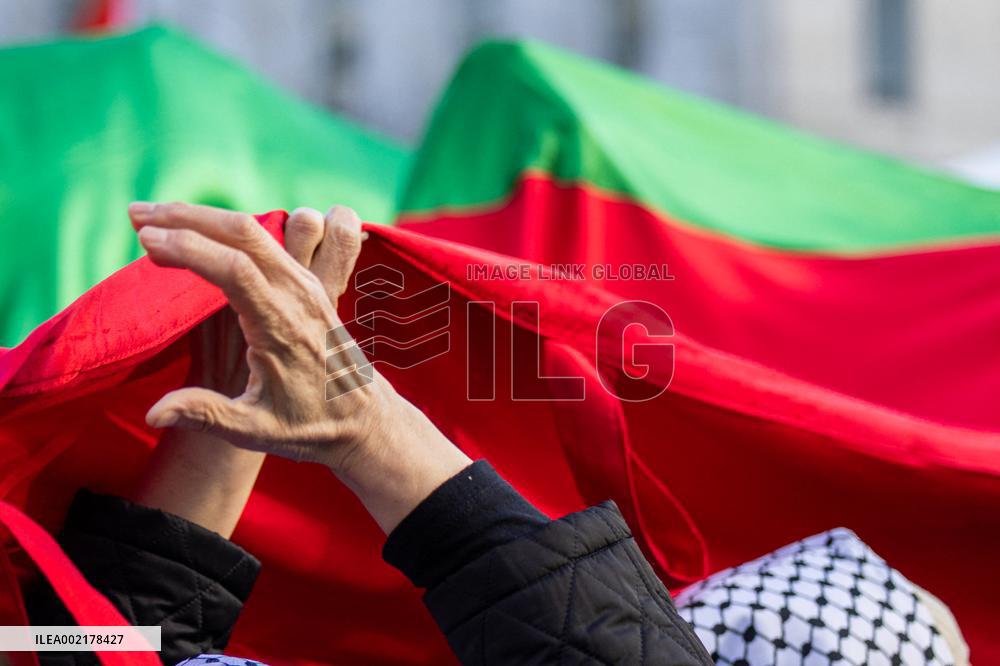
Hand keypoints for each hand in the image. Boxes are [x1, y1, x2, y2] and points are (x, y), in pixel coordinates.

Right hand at [130, 202, 470, 532]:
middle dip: (186, 218)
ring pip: (256, 230)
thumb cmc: (308, 426)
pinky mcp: (306, 282)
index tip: (147, 240)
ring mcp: (306, 284)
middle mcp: (299, 296)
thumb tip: (154, 415)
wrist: (362, 419)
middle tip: (135, 215)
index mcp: (283, 328)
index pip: (237, 270)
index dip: (191, 248)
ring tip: (152, 216)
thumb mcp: (256, 431)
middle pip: (245, 234)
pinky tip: (193, 229)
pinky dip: (224, 228)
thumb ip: (206, 416)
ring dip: (202, 217)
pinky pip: (265, 242)